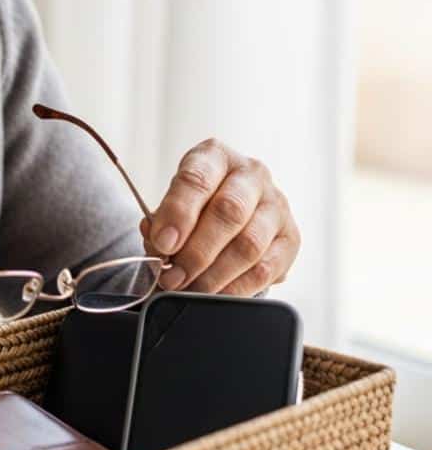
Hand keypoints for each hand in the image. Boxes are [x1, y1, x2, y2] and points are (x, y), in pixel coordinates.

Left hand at [139, 139, 300, 295]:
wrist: (231, 208)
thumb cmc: (196, 202)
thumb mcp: (173, 200)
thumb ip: (162, 220)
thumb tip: (158, 244)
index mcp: (215, 156)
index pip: (197, 179)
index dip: (178, 213)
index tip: (162, 243)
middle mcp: (251, 174)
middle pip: (229, 212)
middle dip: (196, 251)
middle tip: (173, 276)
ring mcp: (276, 205)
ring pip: (249, 244)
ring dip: (214, 274)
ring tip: (190, 288)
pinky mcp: (290, 237)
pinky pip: (266, 269)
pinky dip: (236, 287)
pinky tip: (216, 293)